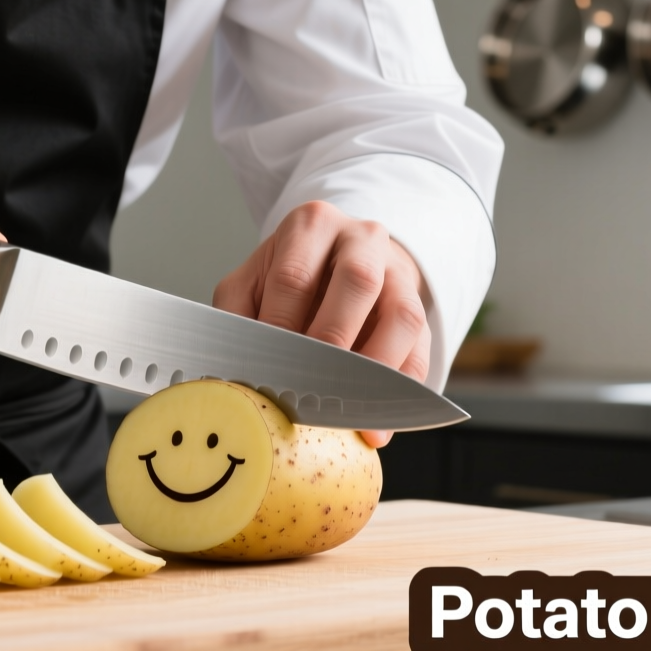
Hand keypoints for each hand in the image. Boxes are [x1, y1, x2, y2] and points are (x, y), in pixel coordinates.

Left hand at [213, 201, 429, 448]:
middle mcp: (361, 239)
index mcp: (311, 225)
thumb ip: (236, 316)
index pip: (295, 275)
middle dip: (333, 340)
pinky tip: (377, 425)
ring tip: (350, 410)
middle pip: (357, 282)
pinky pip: (421, 349)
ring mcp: (398, 272)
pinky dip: (402, 390)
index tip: (268, 371)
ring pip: (402, 315)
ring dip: (376, 367)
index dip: (281, 327)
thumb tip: (229, 369)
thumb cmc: (292, 277)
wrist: (339, 259)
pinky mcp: (419, 308)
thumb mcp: (252, 282)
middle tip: (310, 386)